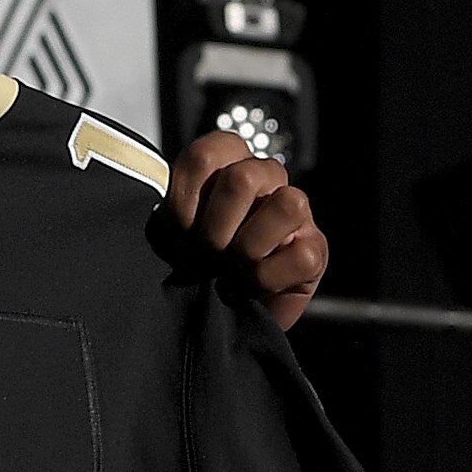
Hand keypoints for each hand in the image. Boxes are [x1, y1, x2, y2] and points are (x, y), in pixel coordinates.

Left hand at [165, 131, 330, 329]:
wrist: (214, 316)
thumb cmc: (192, 265)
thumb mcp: (169, 230)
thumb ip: (166, 202)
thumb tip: (157, 193)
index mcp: (228, 163)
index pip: (207, 155)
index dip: (185, 197)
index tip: (176, 230)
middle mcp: (265, 179)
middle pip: (243, 179)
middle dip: (214, 229)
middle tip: (203, 255)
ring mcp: (296, 213)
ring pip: (287, 203)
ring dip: (247, 248)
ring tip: (229, 270)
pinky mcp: (314, 250)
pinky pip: (300, 255)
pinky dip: (267, 278)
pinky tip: (250, 286)